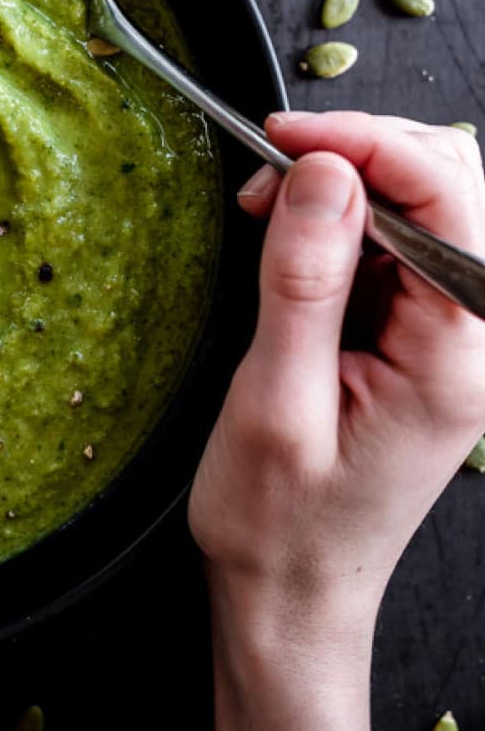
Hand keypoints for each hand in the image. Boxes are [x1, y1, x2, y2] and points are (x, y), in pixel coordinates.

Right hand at [190, 111, 484, 651]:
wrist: (288, 594)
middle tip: (268, 170)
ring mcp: (445, 333)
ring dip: (343, 180)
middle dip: (358, 152)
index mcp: (454, 357)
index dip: (368, 145)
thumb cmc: (279, 522)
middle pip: (448, 185)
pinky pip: (392, 240)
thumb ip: (304, 282)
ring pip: (421, 201)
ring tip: (266, 202)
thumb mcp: (273, 401)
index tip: (285, 136)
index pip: (447, 199)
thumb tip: (323, 172)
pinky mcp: (413, 332)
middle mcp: (468, 336)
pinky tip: (285, 230)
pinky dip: (336, 215)